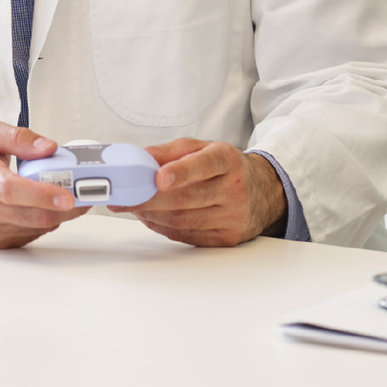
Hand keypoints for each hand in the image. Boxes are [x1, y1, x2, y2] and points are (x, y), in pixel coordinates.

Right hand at [0, 120, 83, 248]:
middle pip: (31, 215)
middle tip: (86, 194)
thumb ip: (17, 136)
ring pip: (36, 227)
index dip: (42, 194)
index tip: (67, 194)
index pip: (11, 190)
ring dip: (59, 214)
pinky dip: (44, 221)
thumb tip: (48, 148)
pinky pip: (31, 234)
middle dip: (67, 208)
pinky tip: (43, 206)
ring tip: (67, 196)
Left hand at [111, 138, 284, 247]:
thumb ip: (167, 151)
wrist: (262, 191)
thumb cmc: (224, 168)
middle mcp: (235, 188)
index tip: (159, 177)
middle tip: (124, 195)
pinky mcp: (228, 238)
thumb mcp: (201, 148)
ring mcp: (233, 216)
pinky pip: (187, 236)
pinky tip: (150, 218)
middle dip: (149, 198)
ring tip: (132, 206)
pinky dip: (162, 228)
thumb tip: (136, 158)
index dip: (181, 171)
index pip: (205, 164)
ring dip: (151, 214)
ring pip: (184, 220)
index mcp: (227, 160)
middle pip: (186, 198)